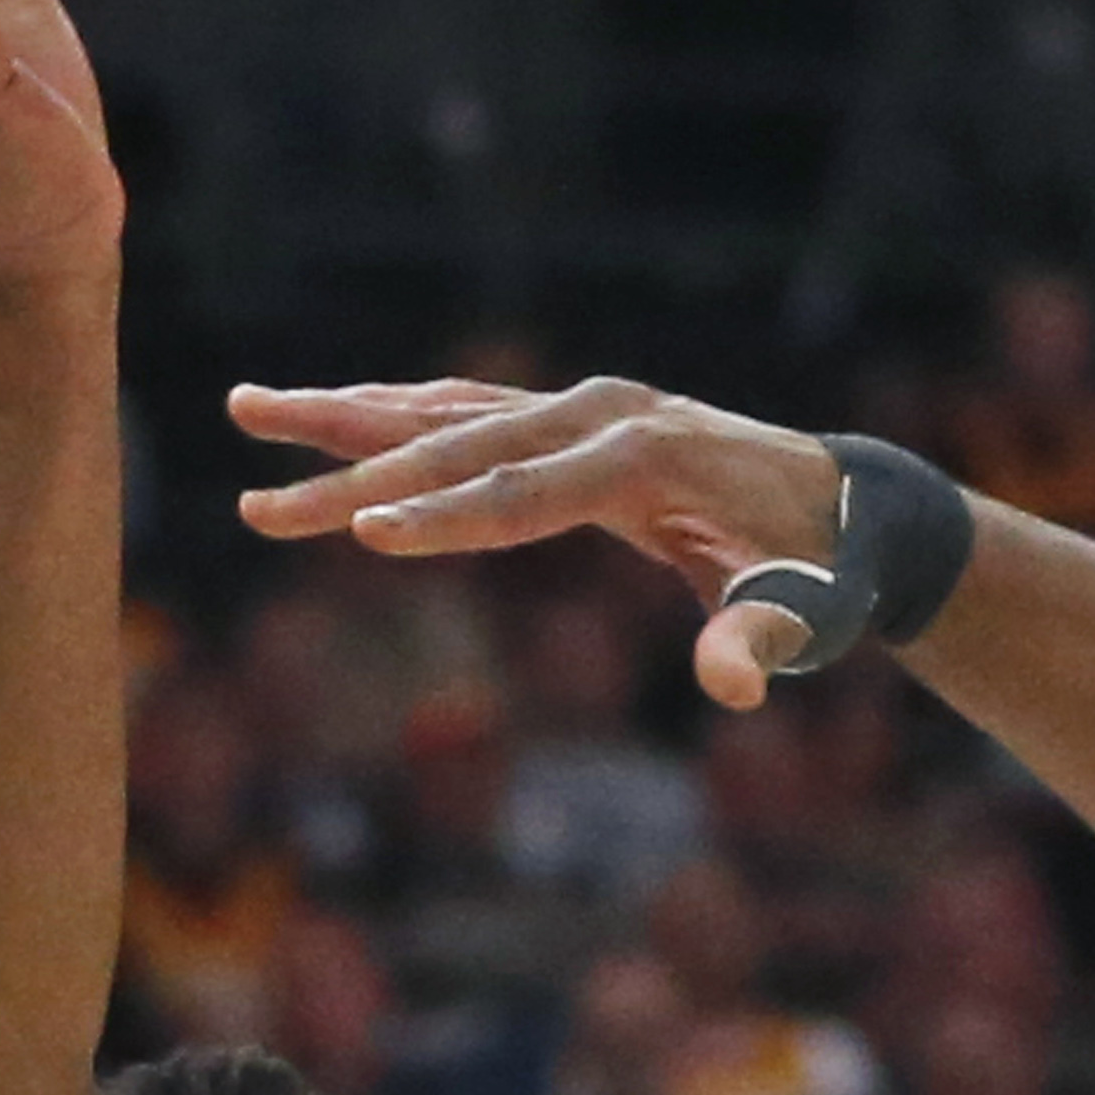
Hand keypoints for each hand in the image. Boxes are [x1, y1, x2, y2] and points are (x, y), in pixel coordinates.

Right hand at [229, 377, 856, 701]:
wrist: (848, 507)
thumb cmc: (822, 573)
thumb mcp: (804, 614)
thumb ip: (760, 643)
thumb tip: (732, 690)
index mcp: (645, 459)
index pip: (525, 493)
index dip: (447, 518)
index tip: (364, 535)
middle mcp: (602, 413)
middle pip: (460, 445)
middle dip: (354, 477)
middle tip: (260, 511)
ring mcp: (582, 405)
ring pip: (446, 410)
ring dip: (344, 415)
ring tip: (246, 411)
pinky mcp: (569, 416)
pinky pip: (464, 412)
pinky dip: (390, 412)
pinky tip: (321, 417)